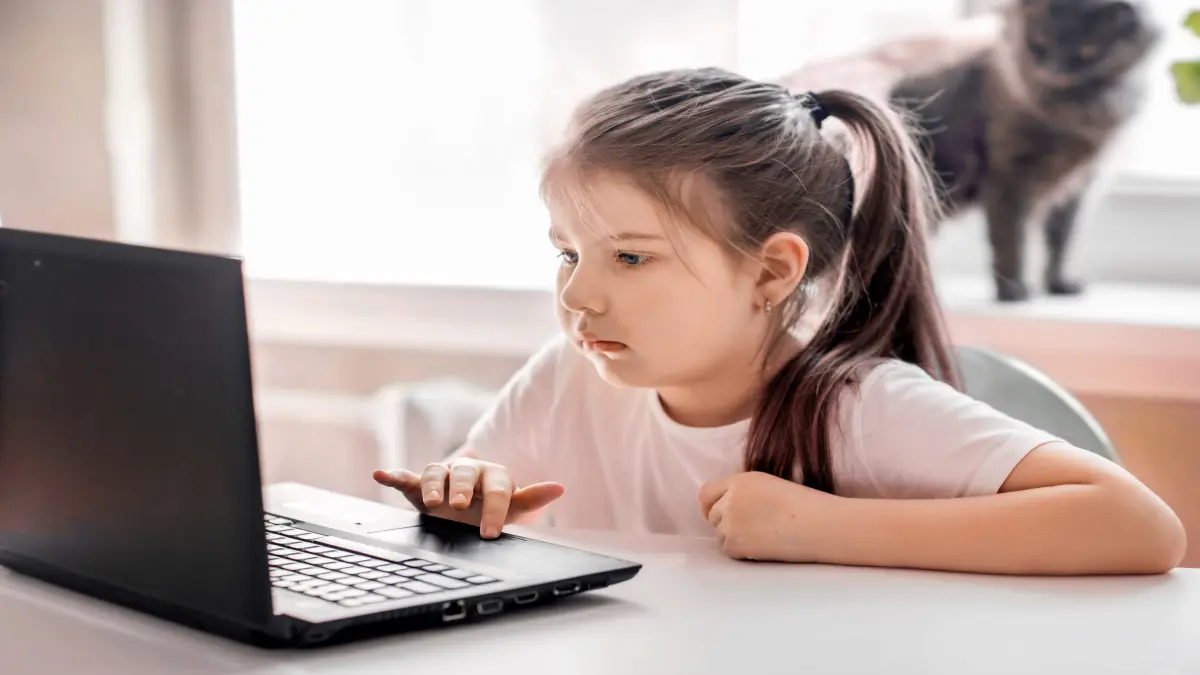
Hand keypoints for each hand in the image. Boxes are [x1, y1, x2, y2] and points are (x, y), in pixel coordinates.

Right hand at [373, 457, 563, 538]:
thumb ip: (532, 498)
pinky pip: (406, 477)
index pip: (495, 489)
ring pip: (434, 471)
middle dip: (460, 488)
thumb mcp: (513, 506)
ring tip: (431, 501)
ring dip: (432, 484)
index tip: (490, 533)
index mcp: (492, 475)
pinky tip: (381, 474)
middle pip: (463, 473)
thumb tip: (559, 487)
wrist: (467, 505)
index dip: (493, 510)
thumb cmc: (491, 506)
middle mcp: (466, 471)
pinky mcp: (419, 483)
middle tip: (459, 506)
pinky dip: (393, 475)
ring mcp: (442, 475)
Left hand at [698, 471, 835, 561]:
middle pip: (713, 515)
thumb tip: (724, 505)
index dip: (712, 504)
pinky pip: (729, 549)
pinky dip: (742, 551)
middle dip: (726, 522)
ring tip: (763, 535)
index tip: (719, 512)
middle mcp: (730, 499)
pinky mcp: (735, 544)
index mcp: (740, 481)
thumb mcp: (768, 485)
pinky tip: (764, 545)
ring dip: (735, 537)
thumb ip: (743, 492)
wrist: (819, 525)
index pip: (707, 493)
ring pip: (720, 533)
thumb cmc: (803, 505)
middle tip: (753, 527)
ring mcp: (730, 522)